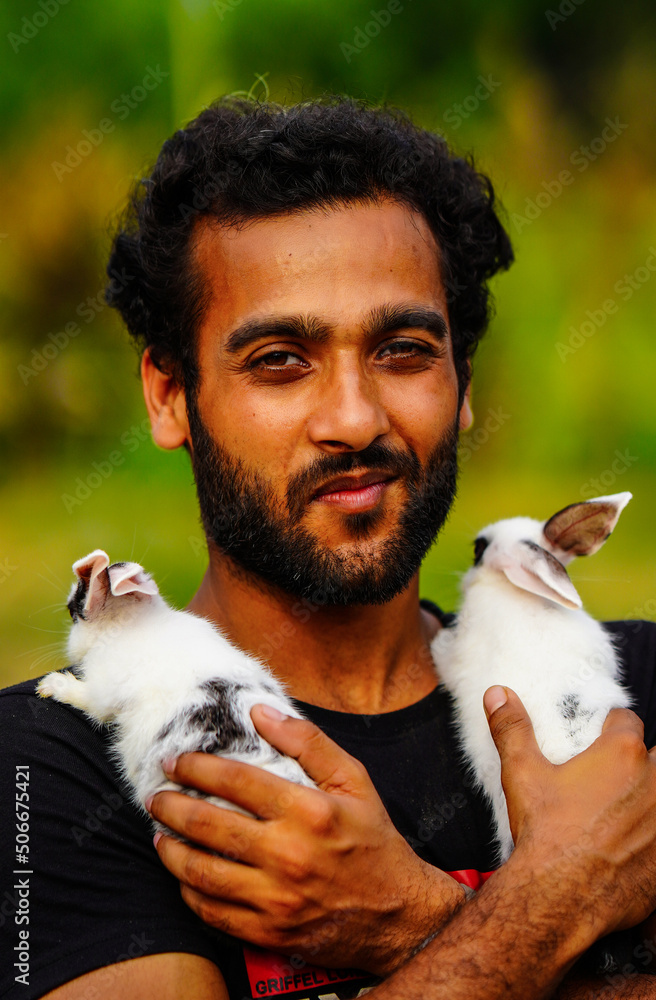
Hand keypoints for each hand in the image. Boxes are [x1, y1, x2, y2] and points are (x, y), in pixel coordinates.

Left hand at [148, 706, 466, 975]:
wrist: (399, 916)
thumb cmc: (373, 840)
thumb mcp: (353, 779)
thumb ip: (307, 741)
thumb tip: (260, 711)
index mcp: (309, 811)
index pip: (236, 781)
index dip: (196, 768)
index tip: (175, 762)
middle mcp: (289, 854)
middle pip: (208, 825)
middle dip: (171, 806)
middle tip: (156, 796)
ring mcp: (276, 898)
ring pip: (201, 872)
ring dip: (170, 850)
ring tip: (159, 834)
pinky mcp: (269, 932)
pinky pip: (212, 913)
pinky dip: (189, 893)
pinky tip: (183, 876)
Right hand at [485, 685, 655, 936]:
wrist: (561, 897)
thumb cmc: (546, 834)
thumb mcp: (522, 773)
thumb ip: (512, 728)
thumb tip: (498, 694)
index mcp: (621, 753)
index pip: (626, 722)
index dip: (610, 727)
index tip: (597, 739)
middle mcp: (653, 782)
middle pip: (655, 756)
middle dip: (639, 762)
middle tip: (611, 777)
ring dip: (647, 796)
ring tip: (620, 810)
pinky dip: (648, 836)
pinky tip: (627, 844)